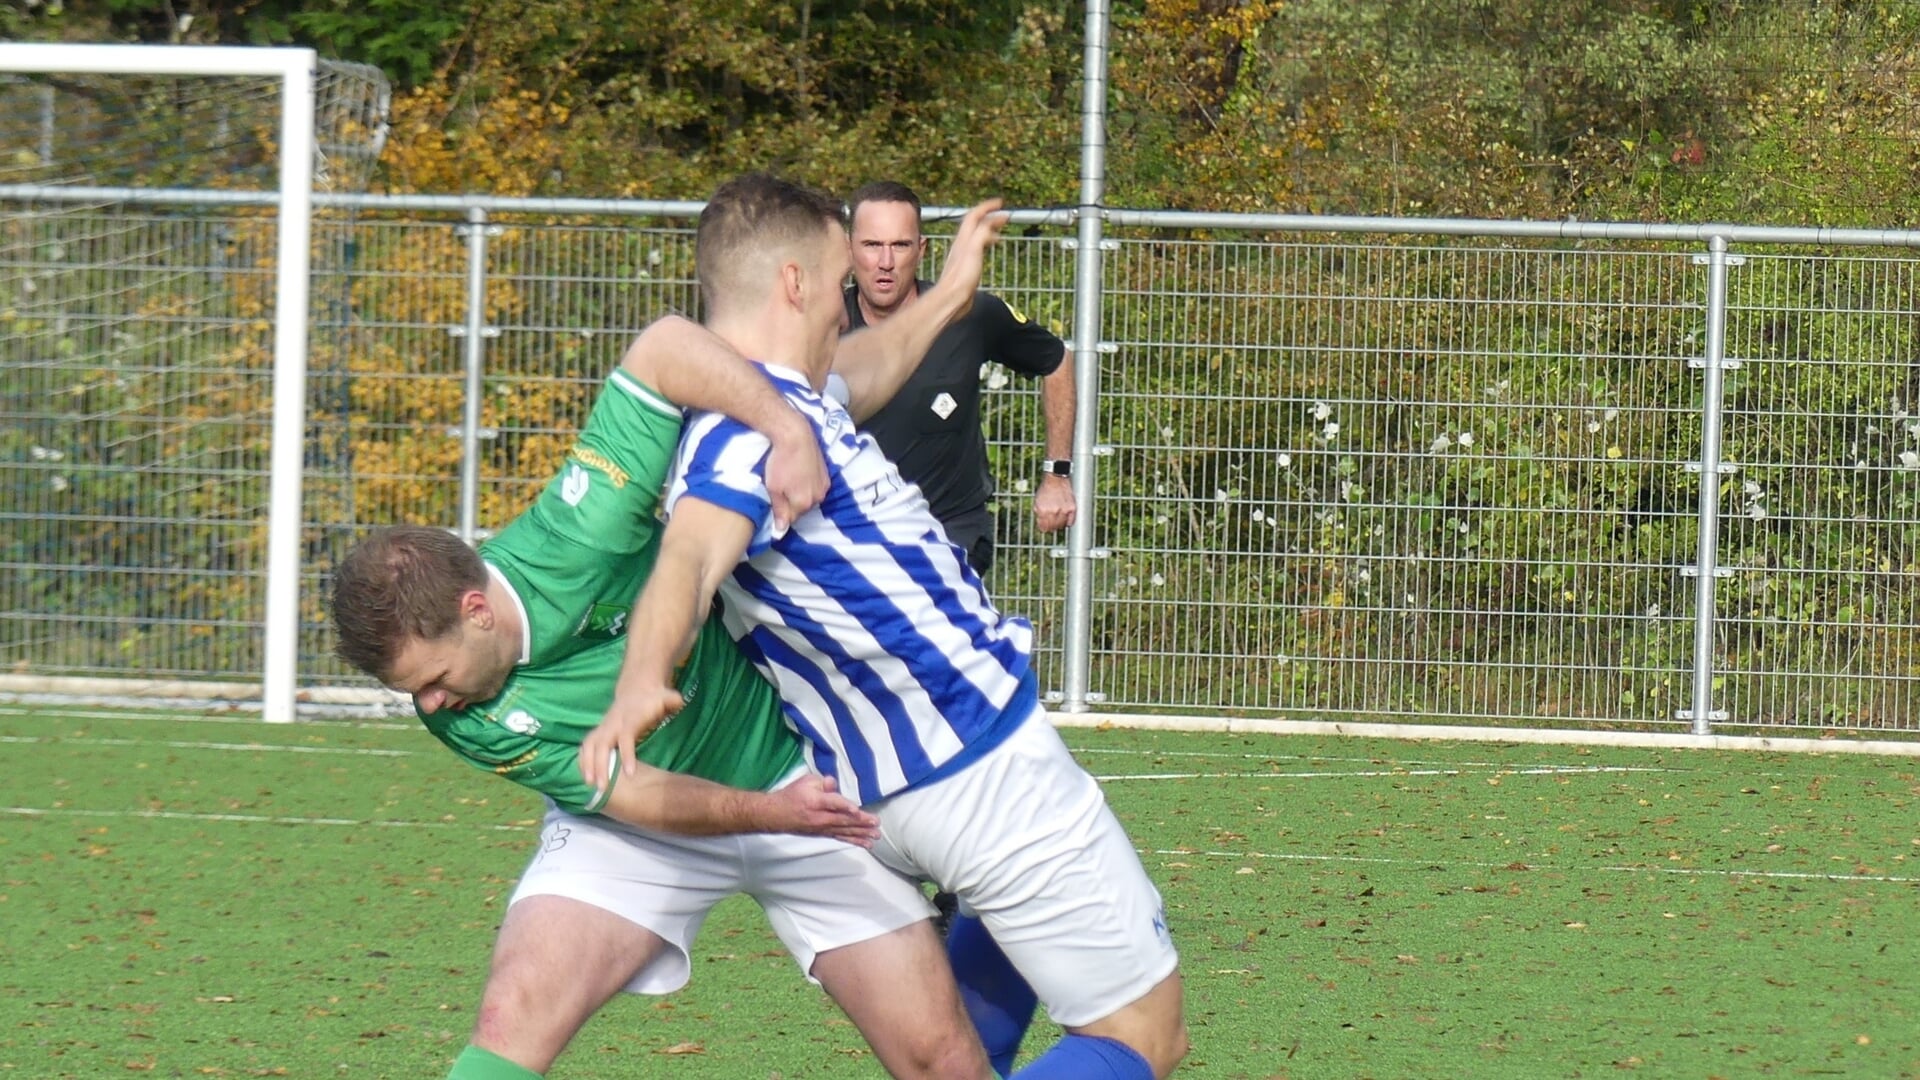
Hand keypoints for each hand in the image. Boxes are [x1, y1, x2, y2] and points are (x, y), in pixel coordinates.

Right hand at [580, 681, 685, 795]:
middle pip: (601, 745)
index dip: (626, 754)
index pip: (626, 737)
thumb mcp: (666, 697)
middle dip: (599, 766)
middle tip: (602, 788)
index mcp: (630, 718)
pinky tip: (586, 776)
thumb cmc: (653, 699)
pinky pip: (586, 746)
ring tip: (589, 785)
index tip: (629, 774)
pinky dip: (583, 760)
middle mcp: (613, 723)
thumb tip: (678, 702)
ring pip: (589, 745)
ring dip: (586, 765)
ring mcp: (603, 726)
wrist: (636, 689)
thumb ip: (672, 701)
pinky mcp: (598, 731)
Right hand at [762, 774, 879, 845]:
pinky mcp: (824, 834)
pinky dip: (854, 841)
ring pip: (845, 831)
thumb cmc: (793, 795)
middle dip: (861, 823)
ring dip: (861, 834)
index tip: (856, 809)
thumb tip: (833, 783)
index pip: (833, 803)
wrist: (776, 814)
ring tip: (875, 836)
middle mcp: (820, 817)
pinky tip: (866, 844)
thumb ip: (822, 782)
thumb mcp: (806, 782)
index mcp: (816, 801)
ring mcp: (822, 828)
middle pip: (843, 820)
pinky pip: (841, 837)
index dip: (844, 806)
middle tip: (876, 824)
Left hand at [764, 415, 827, 532]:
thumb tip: (781, 530)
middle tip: (779, 487)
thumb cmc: (780, 461)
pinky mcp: (826, 475)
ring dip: (800, 492)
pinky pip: (815, 486)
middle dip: (791, 502)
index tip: (773, 501)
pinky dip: (807, 483)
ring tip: (789, 478)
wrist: (795, 435)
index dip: (780, 512)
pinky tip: (798, 472)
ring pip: (809, 497)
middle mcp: (817, 498)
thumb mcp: (773, 487)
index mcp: (803, 503)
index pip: (790, 519)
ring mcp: (824, 486)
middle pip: (801, 508)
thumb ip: (779, 510)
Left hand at [934, 199, 1009, 305]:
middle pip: (975, 224)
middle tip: (1003, 216)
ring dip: (988, 229)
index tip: (1000, 203)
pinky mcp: (966, 266)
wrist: (951, 298)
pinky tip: (990, 251)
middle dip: (989, 216)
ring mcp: (963, 255)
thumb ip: (982, 233)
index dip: (987, 207)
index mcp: (964, 238)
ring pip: (976, 235)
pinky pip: (977, 248)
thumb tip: (992, 222)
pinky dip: (986, 243)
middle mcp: (962, 244)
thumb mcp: (974, 250)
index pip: (974, 215)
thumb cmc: (961, 277)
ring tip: (999, 231)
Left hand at [1034, 473, 1075, 532]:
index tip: (1045, 527)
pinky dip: (1068, 521)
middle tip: (1052, 524)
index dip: (1044, 528)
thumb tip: (1042, 526)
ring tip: (1058, 519)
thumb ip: (1039, 515)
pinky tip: (1065, 517)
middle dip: (1052, 527)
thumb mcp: (1037, 502)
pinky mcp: (1072, 508)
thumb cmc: (1045, 489)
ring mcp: (1063, 510)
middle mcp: (1053, 511)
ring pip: (1062, 526)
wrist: (1056, 478)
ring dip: (1060, 524)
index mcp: (1042, 510)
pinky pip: (1071, 521)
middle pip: (1053, 528)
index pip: (1044, 528)